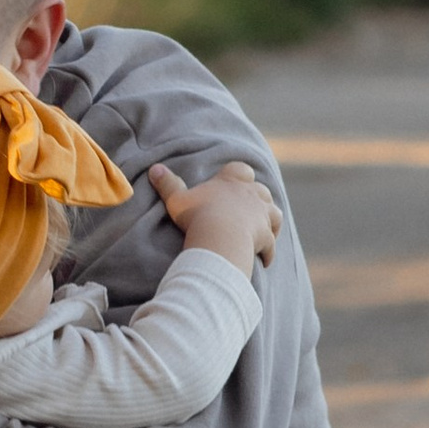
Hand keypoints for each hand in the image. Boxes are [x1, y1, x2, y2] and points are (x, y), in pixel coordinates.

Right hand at [148, 156, 281, 274]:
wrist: (219, 237)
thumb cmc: (197, 216)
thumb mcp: (176, 200)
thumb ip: (167, 184)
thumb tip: (154, 168)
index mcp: (231, 181)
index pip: (241, 170)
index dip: (239, 174)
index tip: (235, 181)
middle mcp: (251, 195)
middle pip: (262, 190)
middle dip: (257, 197)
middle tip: (248, 208)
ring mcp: (261, 215)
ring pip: (274, 213)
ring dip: (270, 221)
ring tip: (263, 231)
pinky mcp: (266, 236)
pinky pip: (272, 243)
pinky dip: (269, 250)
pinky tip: (264, 259)